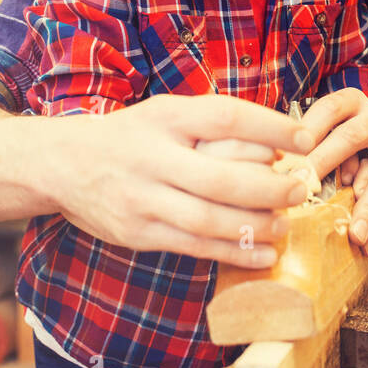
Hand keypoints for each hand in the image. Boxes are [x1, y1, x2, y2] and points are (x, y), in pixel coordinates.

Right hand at [47, 95, 316, 268]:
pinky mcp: (138, 233)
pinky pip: (194, 247)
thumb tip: (277, 144)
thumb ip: (211, 124)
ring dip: (255, 226)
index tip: (305, 138)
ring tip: (285, 224)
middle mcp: (152, 157)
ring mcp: (142, 199)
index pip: (225, 117)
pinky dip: (233, 253)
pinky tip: (263, 254)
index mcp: (164, 117)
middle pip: (221, 178)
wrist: (62, 164)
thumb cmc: (130, 136)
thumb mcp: (165, 113)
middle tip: (300, 190)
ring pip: (209, 220)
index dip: (271, 127)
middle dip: (269, 189)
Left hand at [299, 89, 367, 258]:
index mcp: (352, 102)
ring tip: (354, 237)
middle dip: (325, 164)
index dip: (307, 131)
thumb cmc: (356, 148)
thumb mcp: (336, 138)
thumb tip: (282, 180)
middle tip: (304, 191)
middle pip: (351, 137)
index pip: (328, 109)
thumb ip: (316, 151)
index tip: (287, 158)